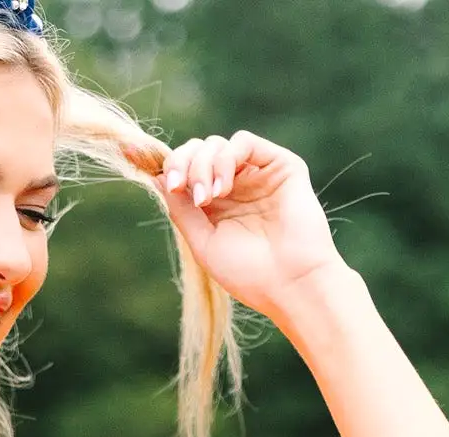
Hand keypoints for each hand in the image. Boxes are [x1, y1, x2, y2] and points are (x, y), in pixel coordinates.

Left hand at [152, 131, 344, 326]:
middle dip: (184, 164)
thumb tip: (157, 177)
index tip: (163, 179)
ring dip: (203, 166)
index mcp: (216, 205)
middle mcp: (236, 186)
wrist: (291, 283)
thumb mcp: (203, 243)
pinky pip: (243, 142)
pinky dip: (226, 158)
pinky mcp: (279, 165)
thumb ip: (182, 210)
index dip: (170, 167)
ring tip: (209, 198)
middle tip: (184, 189)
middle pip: (198, 151)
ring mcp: (257, 174)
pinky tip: (224, 187)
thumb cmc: (249, 274)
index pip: (186, 170)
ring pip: (217, 145)